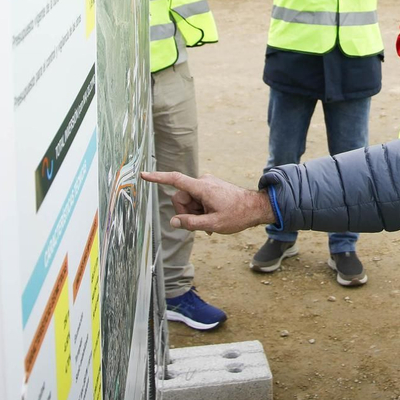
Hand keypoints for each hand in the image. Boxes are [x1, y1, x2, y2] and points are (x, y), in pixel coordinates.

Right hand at [143, 171, 273, 232]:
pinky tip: (211, 220)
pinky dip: (200, 211)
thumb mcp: (213, 224)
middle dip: (186, 213)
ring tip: (210, 223)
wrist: (256, 207)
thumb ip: (191, 223)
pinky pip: (197, 200)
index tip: (144, 175)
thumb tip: (173, 221)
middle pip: (181, 198)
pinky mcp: (210, 188)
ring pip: (188, 201)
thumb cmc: (237, 215)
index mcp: (202, 187)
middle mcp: (202, 182)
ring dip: (195, 214)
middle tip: (202, 224)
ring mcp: (206, 184)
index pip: (175, 180)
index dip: (158, 178)